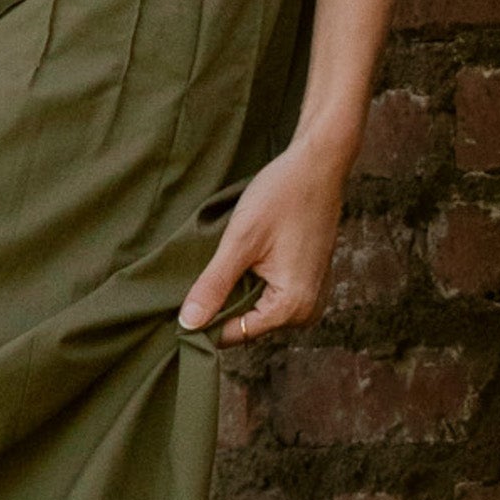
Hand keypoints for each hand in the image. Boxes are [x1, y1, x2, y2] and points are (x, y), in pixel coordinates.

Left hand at [177, 142, 345, 347]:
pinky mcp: (310, 282)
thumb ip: (214, 285)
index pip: (235, 333)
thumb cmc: (282, 196)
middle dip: (225, 301)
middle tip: (205, 269)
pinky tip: (250, 254)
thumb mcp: (241, 240)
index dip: (206, 320)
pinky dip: (256, 279)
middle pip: (249, 322)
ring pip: (259, 307)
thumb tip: (188, 324)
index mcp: (291, 308)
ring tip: (231, 256)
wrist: (318, 165)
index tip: (182, 302)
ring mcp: (312, 297)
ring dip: (240, 288)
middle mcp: (307, 312)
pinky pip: (273, 293)